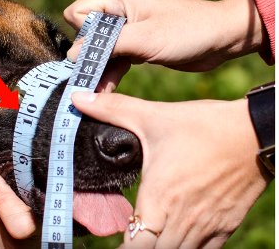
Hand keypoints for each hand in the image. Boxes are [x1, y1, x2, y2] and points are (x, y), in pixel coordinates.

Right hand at [65, 0, 265, 74]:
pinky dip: (110, 73)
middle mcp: (118, 11)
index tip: (95, 52)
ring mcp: (127, 29)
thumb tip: (72, 55)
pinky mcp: (135, 45)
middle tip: (88, 80)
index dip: (82, 33)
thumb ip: (107, 46)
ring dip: (97, 69)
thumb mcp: (144, 39)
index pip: (78, 13)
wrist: (222, 39)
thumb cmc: (186, 31)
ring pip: (99, 50)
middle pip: (86, 34)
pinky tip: (106, 91)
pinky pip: (114, 59)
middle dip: (87, 56)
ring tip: (94, 91)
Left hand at [72, 92, 270, 247]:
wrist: (256, 132)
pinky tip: (176, 236)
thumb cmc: (203, 127)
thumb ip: (112, 109)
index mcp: (159, 200)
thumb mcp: (153, 116)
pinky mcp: (225, 227)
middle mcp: (182, 222)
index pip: (134, 247)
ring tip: (149, 236)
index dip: (121, 246)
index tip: (112, 234)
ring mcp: (207, 228)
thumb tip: (76, 98)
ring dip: (161, 248)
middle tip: (129, 234)